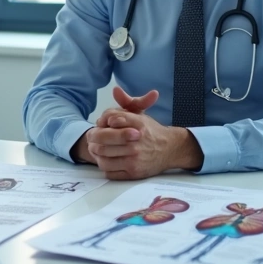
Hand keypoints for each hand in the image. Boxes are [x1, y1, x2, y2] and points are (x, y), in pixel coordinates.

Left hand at [87, 87, 202, 179]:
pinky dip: (104, 166)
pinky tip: (107, 160)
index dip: (100, 122)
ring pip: (102, 157)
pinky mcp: (133, 173)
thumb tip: (115, 90)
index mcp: (137, 123)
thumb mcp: (140, 113)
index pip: (110, 119)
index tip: (100, 124)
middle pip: (102, 140)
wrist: (170, 149)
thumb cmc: (150, 131)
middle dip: (93, 138)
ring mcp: (134, 159)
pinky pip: (109, 171)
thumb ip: (125, 102)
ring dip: (96, 153)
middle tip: (92, 138)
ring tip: (97, 149)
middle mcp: (136, 142)